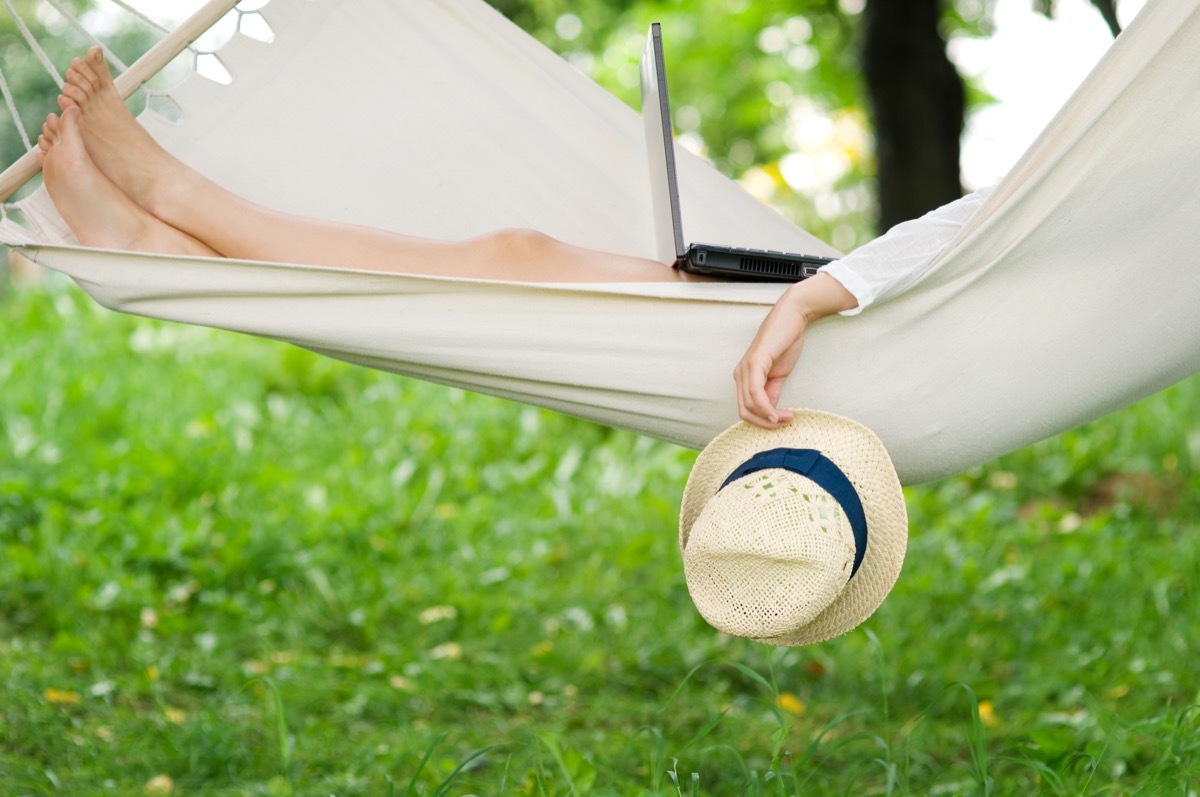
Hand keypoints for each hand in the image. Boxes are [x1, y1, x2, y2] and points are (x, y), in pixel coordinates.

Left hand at [733, 273, 857, 428]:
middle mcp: (740, 374)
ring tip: (787, 418)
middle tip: (785, 423)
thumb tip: (770, 413)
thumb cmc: (785, 343)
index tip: (782, 423)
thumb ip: (772, 393)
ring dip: (769, 417)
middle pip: (744, 411)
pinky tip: (777, 414)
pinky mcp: (755, 362)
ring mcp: (745, 368)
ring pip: (749, 405)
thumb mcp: (779, 375)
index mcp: (744, 378)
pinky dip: (765, 407)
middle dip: (765, 424)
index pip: (746, 410)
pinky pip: (755, 392)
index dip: (762, 422)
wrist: (793, 318)